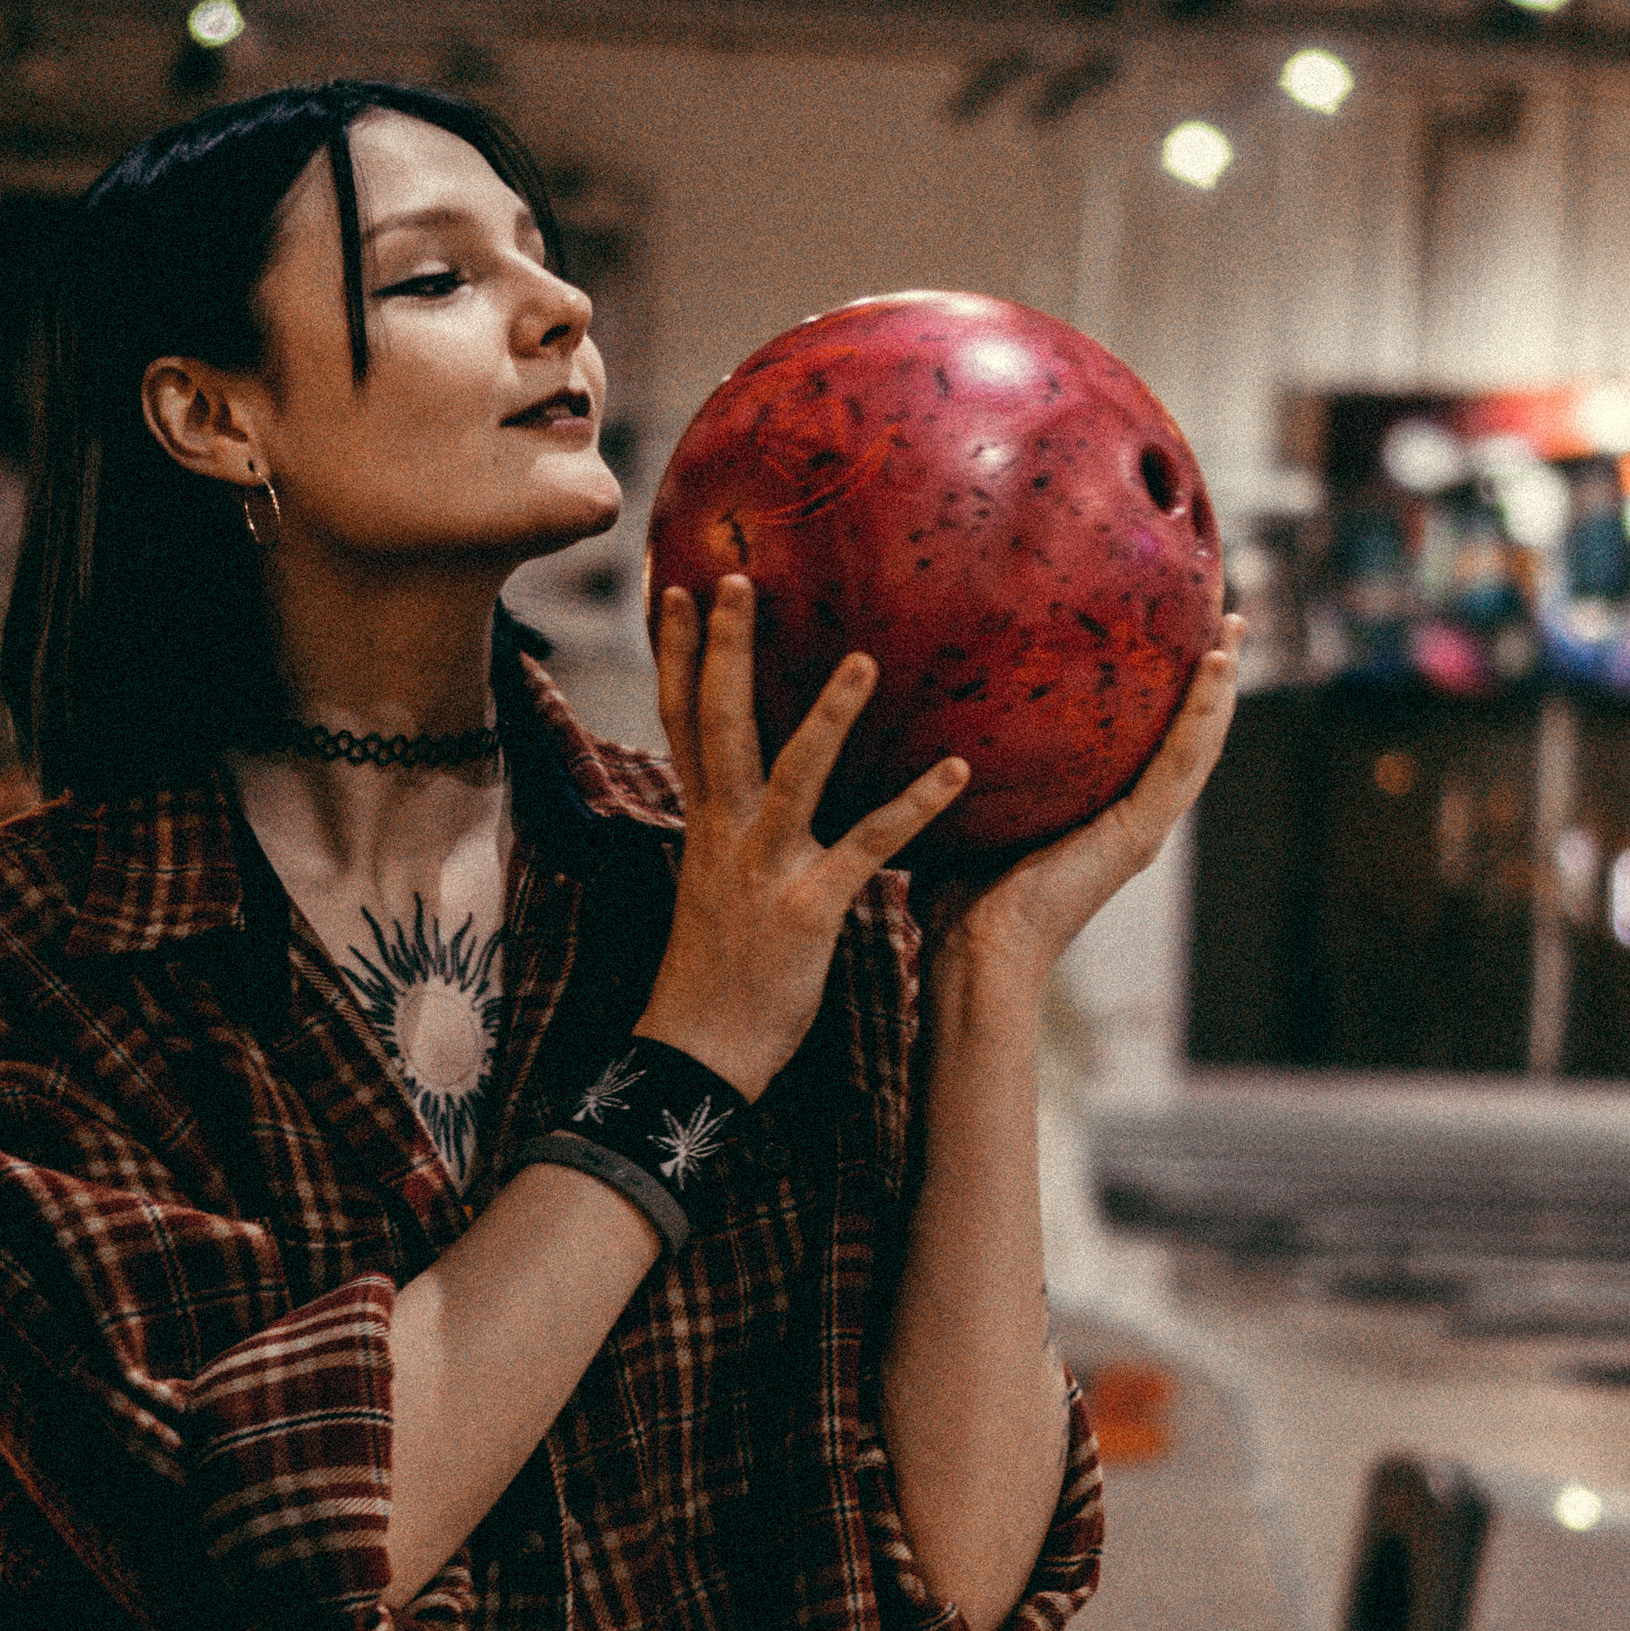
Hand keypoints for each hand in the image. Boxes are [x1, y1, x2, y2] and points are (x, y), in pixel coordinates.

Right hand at [639, 578, 968, 1096]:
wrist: (699, 1052)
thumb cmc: (713, 970)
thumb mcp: (711, 883)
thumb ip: (731, 829)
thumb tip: (751, 790)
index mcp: (703, 822)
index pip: (681, 721)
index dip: (674, 655)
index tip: (675, 590)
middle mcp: (725, 832)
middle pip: (716, 724)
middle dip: (721, 650)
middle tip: (734, 578)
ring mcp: (765, 867)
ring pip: (792, 774)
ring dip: (828, 715)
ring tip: (864, 659)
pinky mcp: (809, 908)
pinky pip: (869, 847)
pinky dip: (913, 807)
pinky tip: (955, 770)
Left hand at [929, 625, 1245, 998]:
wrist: (973, 952)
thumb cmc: (958, 887)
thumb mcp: (977, 802)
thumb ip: (976, 760)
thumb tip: (934, 699)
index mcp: (1104, 813)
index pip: (1151, 740)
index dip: (1173, 691)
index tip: (1183, 633)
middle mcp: (1133, 818)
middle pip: (1188, 736)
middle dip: (1211, 679)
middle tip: (1227, 617)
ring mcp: (1142, 827)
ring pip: (1198, 743)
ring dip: (1220, 686)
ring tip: (1232, 629)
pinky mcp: (1138, 833)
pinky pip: (1180, 762)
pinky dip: (1203, 713)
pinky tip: (1216, 667)